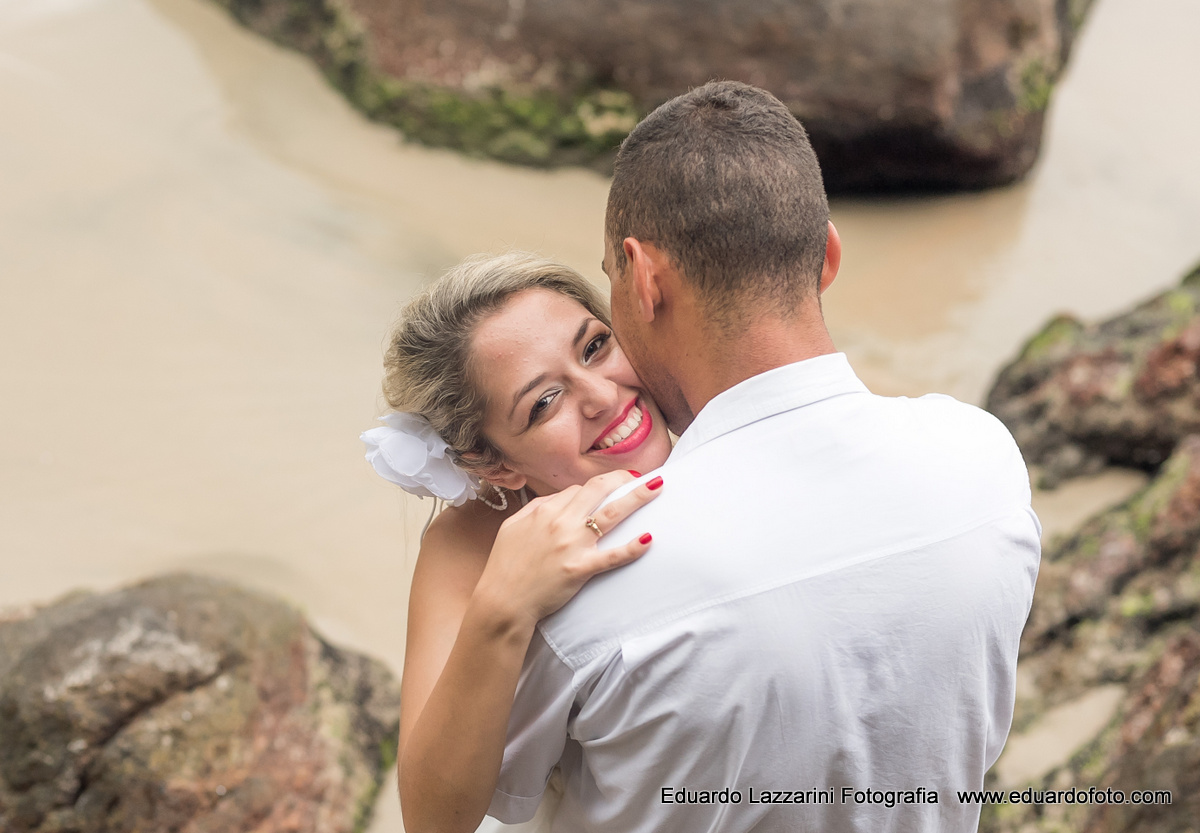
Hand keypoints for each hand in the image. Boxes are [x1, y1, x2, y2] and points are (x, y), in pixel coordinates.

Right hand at [474, 470, 662, 627]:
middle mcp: (561, 523)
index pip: (578, 490)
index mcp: (545, 511)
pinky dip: (632, 547)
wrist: (503, 601)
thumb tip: (558, 499)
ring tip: (657, 487)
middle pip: (598, 490)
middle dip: (622, 479)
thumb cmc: (505, 565)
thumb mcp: (513, 527)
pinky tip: (649, 539)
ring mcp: (572, 545)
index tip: (611, 489)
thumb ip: (536, 508)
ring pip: (611, 514)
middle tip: (641, 477)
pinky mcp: (581, 569)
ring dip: (637, 498)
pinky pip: (612, 556)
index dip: (597, 488)